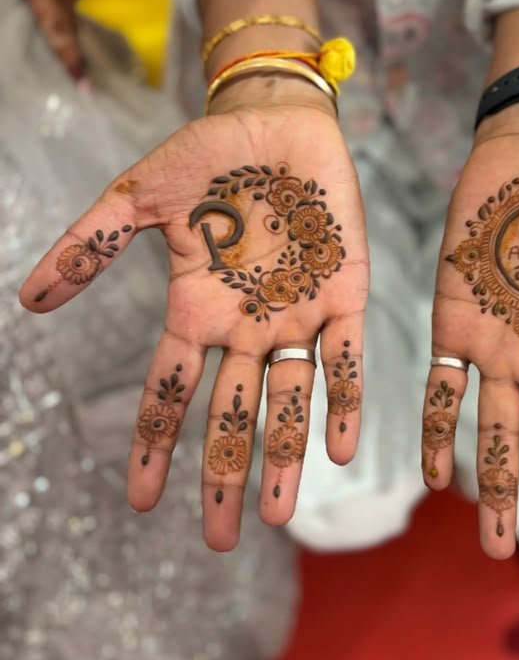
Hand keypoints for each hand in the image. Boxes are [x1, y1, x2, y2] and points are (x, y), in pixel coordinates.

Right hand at [20, 80, 369, 550]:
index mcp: (197, 309)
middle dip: (222, 475)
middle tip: (218, 539)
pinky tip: (340, 449)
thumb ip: (91, 243)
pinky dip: (344, 400)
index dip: (153, 445)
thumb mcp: (140, 196)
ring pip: (287, 399)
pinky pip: (346, 357)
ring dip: (283, 455)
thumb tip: (29, 298)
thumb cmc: (211, 154)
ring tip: (279, 514)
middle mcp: (246, 326)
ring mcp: (296, 314)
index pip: (169, 392)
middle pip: (229, 414)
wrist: (279, 120)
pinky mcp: (345, 293)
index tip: (142, 500)